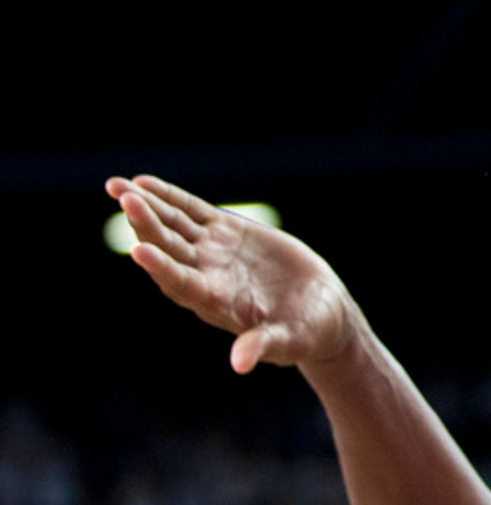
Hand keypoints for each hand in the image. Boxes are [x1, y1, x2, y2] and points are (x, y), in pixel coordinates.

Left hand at [107, 174, 362, 373]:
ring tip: (118, 185)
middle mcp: (206, 275)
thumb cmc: (305, 332)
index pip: (181, 283)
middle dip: (146, 225)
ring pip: (173, 226)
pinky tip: (145, 183)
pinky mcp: (227, 233)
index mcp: (216, 302)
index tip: (139, 250)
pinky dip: (170, 197)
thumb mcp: (288, 340)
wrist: (317, 312)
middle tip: (125, 199)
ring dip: (147, 207)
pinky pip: (192, 211)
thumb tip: (241, 363)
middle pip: (168, 249)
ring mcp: (213, 252)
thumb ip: (263, 346)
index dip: (161, 267)